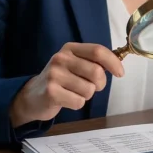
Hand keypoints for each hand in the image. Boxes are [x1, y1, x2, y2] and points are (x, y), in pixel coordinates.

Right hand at [10, 43, 124, 126]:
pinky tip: (66, 99)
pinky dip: (77, 104)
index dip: (113, 62)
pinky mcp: (51, 92)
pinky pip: (79, 102)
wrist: (33, 96)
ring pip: (89, 90)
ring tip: (74, 92)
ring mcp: (54, 75)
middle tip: (91, 87)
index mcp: (70, 49)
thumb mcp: (74, 64)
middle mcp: (61, 58)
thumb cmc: (61, 80)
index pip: (98, 51)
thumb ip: (93, 62)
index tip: (120, 73)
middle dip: (100, 84)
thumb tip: (117, 66)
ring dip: (86, 95)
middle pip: (96, 72)